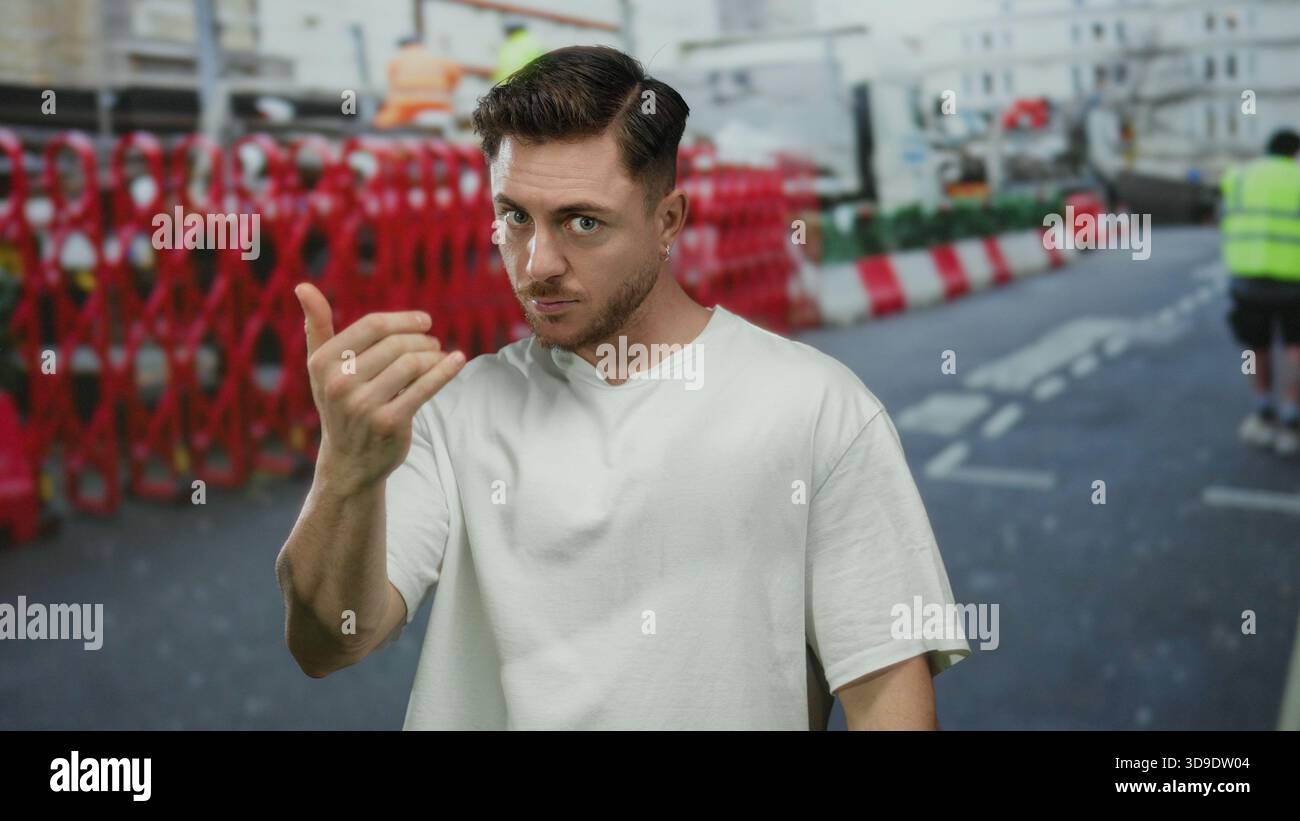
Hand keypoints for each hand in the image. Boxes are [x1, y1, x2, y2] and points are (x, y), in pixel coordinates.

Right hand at [295, 282, 464, 494]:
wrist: (349, 461)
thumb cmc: (339, 404)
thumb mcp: (321, 367)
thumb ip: (317, 326)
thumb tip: (302, 286)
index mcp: (323, 362)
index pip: (373, 325)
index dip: (404, 320)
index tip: (425, 321)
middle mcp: (339, 383)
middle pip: (395, 344)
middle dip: (421, 340)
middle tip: (433, 343)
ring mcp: (364, 405)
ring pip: (412, 363)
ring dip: (433, 356)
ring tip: (439, 356)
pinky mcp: (389, 423)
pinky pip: (424, 388)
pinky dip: (445, 371)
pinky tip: (458, 361)